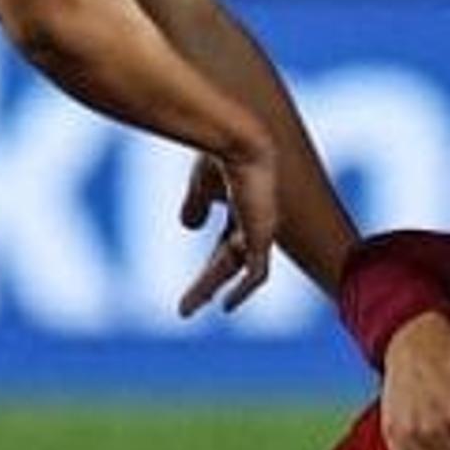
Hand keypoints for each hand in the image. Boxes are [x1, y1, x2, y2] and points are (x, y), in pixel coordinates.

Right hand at [176, 146, 281, 315]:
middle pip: (229, 259)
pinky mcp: (262, 235)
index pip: (229, 241)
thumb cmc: (220, 151)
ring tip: (186, 309)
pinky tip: (227, 305)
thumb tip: (189, 226)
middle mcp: (256, 220)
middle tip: (186, 307)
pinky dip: (243, 291)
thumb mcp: (202, 183)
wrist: (239, 141)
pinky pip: (257, 274)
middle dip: (208, 282)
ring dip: (211, 287)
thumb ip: (196, 203)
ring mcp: (261, 229)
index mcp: (244, 206)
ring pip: (234, 268)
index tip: (201, 282)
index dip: (214, 263)